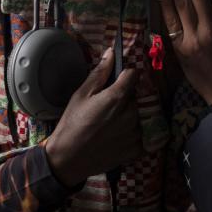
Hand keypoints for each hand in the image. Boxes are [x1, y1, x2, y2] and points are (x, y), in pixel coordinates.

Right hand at [44, 48, 142, 187]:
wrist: (69, 159)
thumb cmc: (72, 123)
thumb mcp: (81, 94)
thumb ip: (99, 73)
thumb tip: (111, 52)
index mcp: (118, 97)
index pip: (133, 75)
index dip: (126, 74)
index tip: (118, 79)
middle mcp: (132, 114)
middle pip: (135, 96)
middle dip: (125, 97)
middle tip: (106, 107)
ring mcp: (136, 133)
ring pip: (139, 115)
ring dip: (129, 115)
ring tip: (109, 124)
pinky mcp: (137, 149)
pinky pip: (142, 134)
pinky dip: (133, 133)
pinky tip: (117, 136)